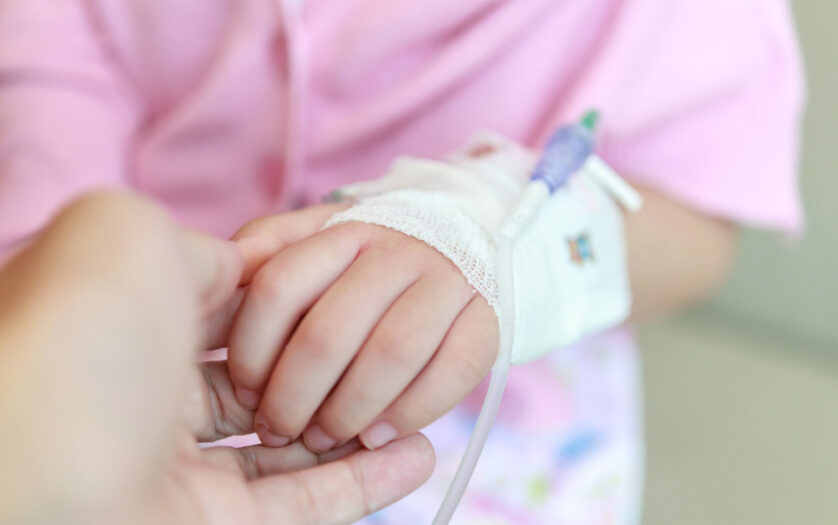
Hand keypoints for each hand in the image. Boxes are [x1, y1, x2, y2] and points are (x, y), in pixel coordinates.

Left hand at [0, 193, 433, 524]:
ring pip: (293, 447)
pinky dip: (367, 483)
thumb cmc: (84, 335)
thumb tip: (247, 274)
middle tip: (387, 357)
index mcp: (135, 327)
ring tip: (415, 408)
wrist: (38, 472)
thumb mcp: (131, 236)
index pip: (239, 314)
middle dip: (333, 369)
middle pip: (271, 380)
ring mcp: (187, 470)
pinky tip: (420, 452)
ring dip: (359, 424)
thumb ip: (200, 249)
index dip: (299, 305)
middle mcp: (159, 398)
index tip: (359, 291)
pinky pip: (307, 505)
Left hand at [228, 216, 498, 452]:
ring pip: (392, 352)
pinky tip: (381, 438)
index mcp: (342, 231)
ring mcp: (447, 282)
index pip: (279, 287)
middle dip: (295, 396)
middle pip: (330, 331)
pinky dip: (412, 411)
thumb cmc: (372, 259)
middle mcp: (396, 250)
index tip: (245, 388)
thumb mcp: (315, 236)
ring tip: (327, 439)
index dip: (254, 348)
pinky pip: (453, 371)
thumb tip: (225, 272)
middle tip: (279, 430)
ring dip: (350, 410)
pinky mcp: (488, 320)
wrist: (468, 244)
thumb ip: (268, 247)